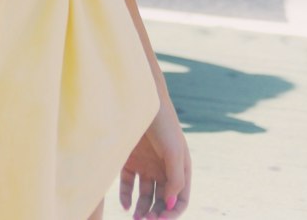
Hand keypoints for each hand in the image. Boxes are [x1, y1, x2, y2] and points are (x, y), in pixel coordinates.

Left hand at [119, 98, 190, 217]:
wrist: (139, 98)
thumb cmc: (162, 123)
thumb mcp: (174, 150)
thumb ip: (175, 179)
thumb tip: (171, 204)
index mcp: (180, 169)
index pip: (180, 200)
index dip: (173, 213)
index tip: (161, 219)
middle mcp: (163, 170)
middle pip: (162, 201)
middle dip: (156, 214)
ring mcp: (146, 165)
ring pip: (145, 197)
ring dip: (141, 210)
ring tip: (135, 219)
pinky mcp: (129, 160)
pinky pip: (128, 185)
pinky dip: (126, 197)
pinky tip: (125, 205)